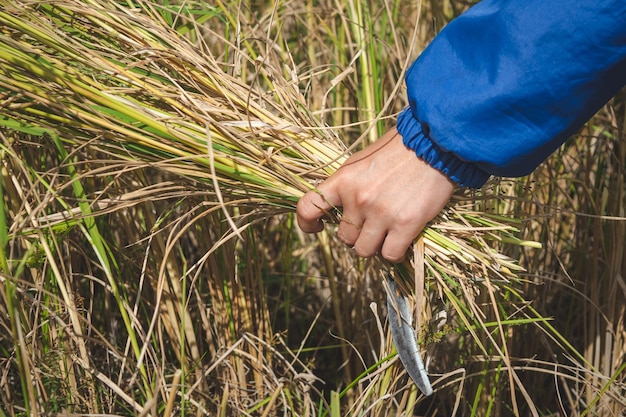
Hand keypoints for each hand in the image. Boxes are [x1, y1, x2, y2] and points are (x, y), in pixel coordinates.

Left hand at [296, 128, 454, 261]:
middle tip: (372, 223)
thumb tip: (336, 206)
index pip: (308, 207)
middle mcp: (359, 199)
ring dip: (374, 245)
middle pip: (344, 237)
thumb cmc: (398, 150)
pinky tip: (400, 242)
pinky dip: (393, 253)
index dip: (306, 223)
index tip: (317, 227)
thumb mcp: (362, 161)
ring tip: (386, 233)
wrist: (434, 144)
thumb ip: (347, 184)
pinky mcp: (406, 224)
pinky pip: (389, 255)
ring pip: (364, 250)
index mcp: (343, 180)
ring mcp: (381, 213)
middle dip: (356, 234)